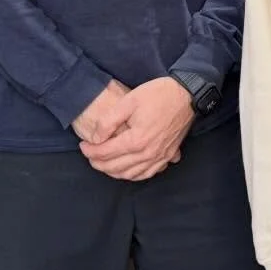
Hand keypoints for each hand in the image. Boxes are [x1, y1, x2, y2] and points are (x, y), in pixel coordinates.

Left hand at [79, 77, 193, 181]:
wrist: (187, 95)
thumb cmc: (159, 95)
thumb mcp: (129, 100)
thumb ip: (108, 121)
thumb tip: (95, 138)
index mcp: (136, 140)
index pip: (105, 153)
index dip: (90, 151)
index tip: (83, 145)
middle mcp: (148, 153)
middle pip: (115, 168)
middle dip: (98, 163)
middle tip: (90, 154)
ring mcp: (159, 157)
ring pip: (131, 175)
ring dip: (114, 172)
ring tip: (104, 162)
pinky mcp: (168, 156)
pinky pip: (147, 174)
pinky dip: (133, 175)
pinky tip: (127, 169)